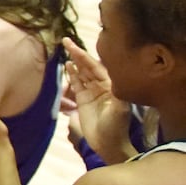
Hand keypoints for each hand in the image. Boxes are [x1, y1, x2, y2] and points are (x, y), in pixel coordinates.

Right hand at [62, 37, 132, 162]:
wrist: (108, 143)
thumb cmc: (116, 127)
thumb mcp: (119, 110)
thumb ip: (116, 94)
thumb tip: (111, 80)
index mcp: (111, 86)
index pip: (96, 67)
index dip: (85, 56)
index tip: (74, 46)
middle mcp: (101, 86)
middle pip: (87, 66)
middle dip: (77, 54)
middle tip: (65, 41)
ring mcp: (91, 92)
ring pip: (81, 73)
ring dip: (74, 61)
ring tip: (65, 49)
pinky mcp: (83, 100)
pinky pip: (76, 83)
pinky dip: (72, 74)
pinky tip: (67, 65)